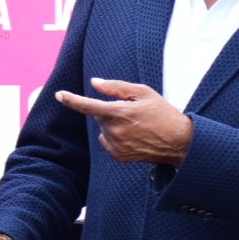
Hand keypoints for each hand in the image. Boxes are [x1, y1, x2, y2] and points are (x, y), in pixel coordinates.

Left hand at [56, 79, 193, 165]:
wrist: (179, 142)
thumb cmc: (163, 113)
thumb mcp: (144, 93)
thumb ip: (117, 86)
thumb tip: (95, 83)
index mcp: (120, 112)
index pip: (89, 106)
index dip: (72, 100)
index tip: (59, 94)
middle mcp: (115, 131)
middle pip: (99, 116)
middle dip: (111, 112)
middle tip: (134, 113)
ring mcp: (117, 146)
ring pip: (104, 130)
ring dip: (113, 125)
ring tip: (136, 126)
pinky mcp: (119, 156)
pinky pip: (108, 142)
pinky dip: (116, 138)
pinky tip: (134, 137)